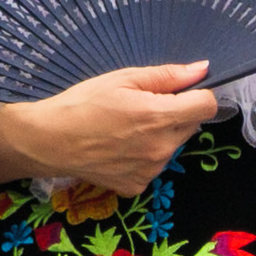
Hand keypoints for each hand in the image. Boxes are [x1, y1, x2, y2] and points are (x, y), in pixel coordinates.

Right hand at [0, 61, 218, 196]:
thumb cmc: (82, 103)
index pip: (207, 106)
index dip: (197, 95)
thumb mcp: (122, 79)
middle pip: (191, 126)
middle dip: (175, 114)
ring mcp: (151, 171)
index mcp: (159, 117)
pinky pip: (154, 166)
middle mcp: (161, 148)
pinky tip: (119, 149)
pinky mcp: (137, 186)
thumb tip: (203, 69)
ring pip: (172, 146)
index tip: (178, 92)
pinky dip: (143, 156)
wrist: (48, 142)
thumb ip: (167, 76)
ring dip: (160, 136)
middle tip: (141, 108)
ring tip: (125, 129)